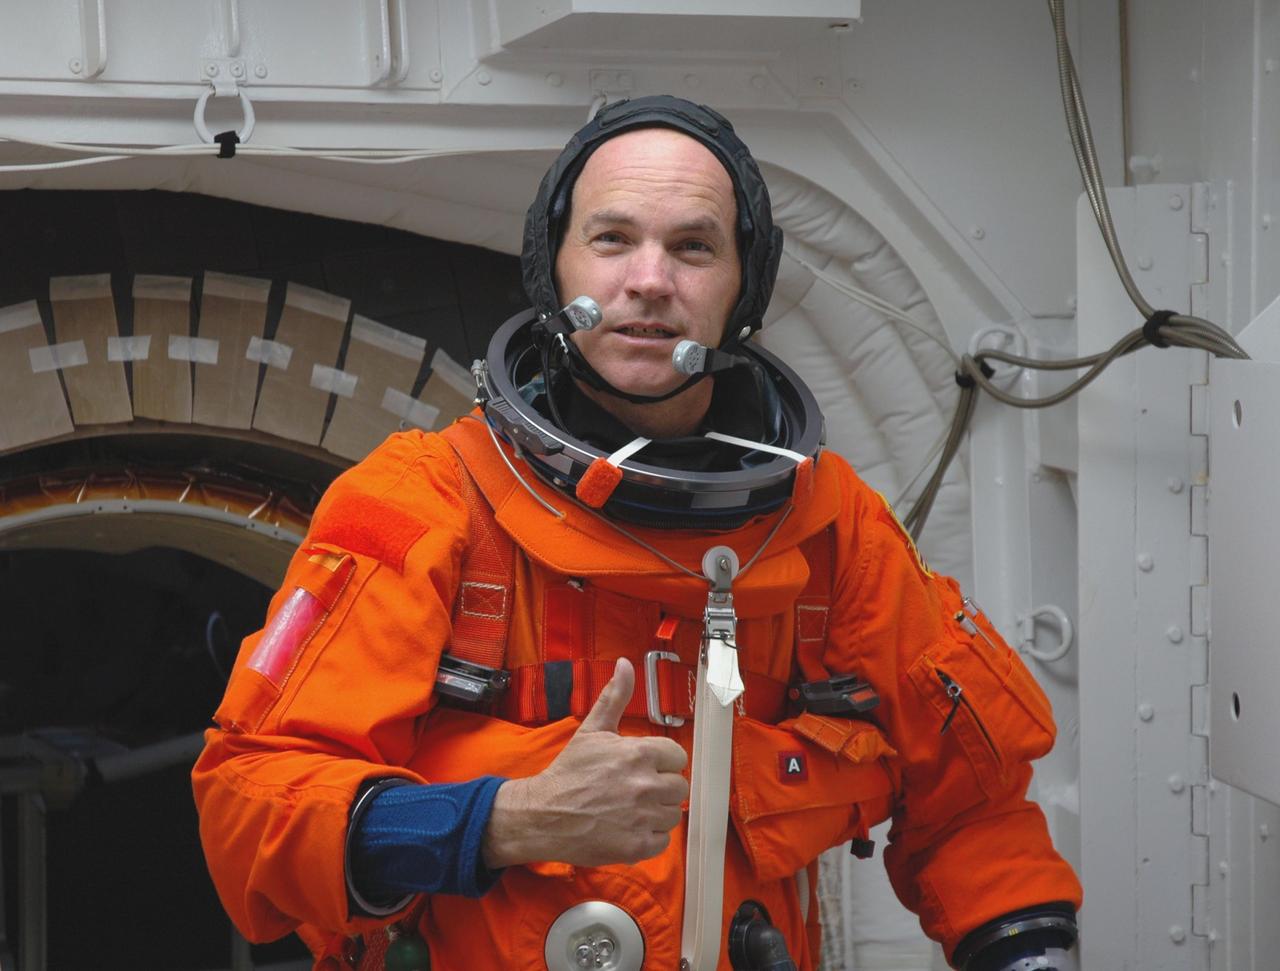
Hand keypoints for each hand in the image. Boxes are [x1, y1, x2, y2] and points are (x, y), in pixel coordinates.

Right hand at [481, 657, 688, 868]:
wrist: (544, 814)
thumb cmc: (569, 773)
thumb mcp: (592, 729)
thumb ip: (615, 696)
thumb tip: (625, 665)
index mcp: (638, 754)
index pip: (677, 756)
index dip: (661, 761)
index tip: (644, 766)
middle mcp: (645, 785)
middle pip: (678, 786)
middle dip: (659, 786)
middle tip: (635, 788)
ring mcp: (642, 817)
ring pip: (671, 814)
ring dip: (655, 812)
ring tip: (630, 808)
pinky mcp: (637, 846)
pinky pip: (662, 840)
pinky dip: (648, 837)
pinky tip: (628, 827)